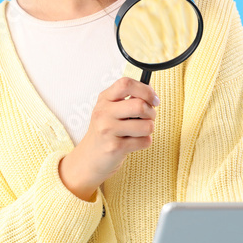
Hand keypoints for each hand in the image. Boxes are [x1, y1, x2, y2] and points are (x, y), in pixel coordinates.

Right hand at [59, 77, 157, 200]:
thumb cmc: (106, 131)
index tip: (153, 99)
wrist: (89, 158)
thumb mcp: (111, 109)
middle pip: (140, 105)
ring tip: (139, 132)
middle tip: (148, 118)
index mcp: (104, 99)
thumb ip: (129, 98)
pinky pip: (144, 141)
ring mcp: (108, 130)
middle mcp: (103, 113)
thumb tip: (151, 91)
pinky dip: (144, 142)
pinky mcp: (115, 147)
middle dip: (152, 113)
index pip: (126, 84)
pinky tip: (133, 143)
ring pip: (147, 125)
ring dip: (149, 129)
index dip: (145, 90)